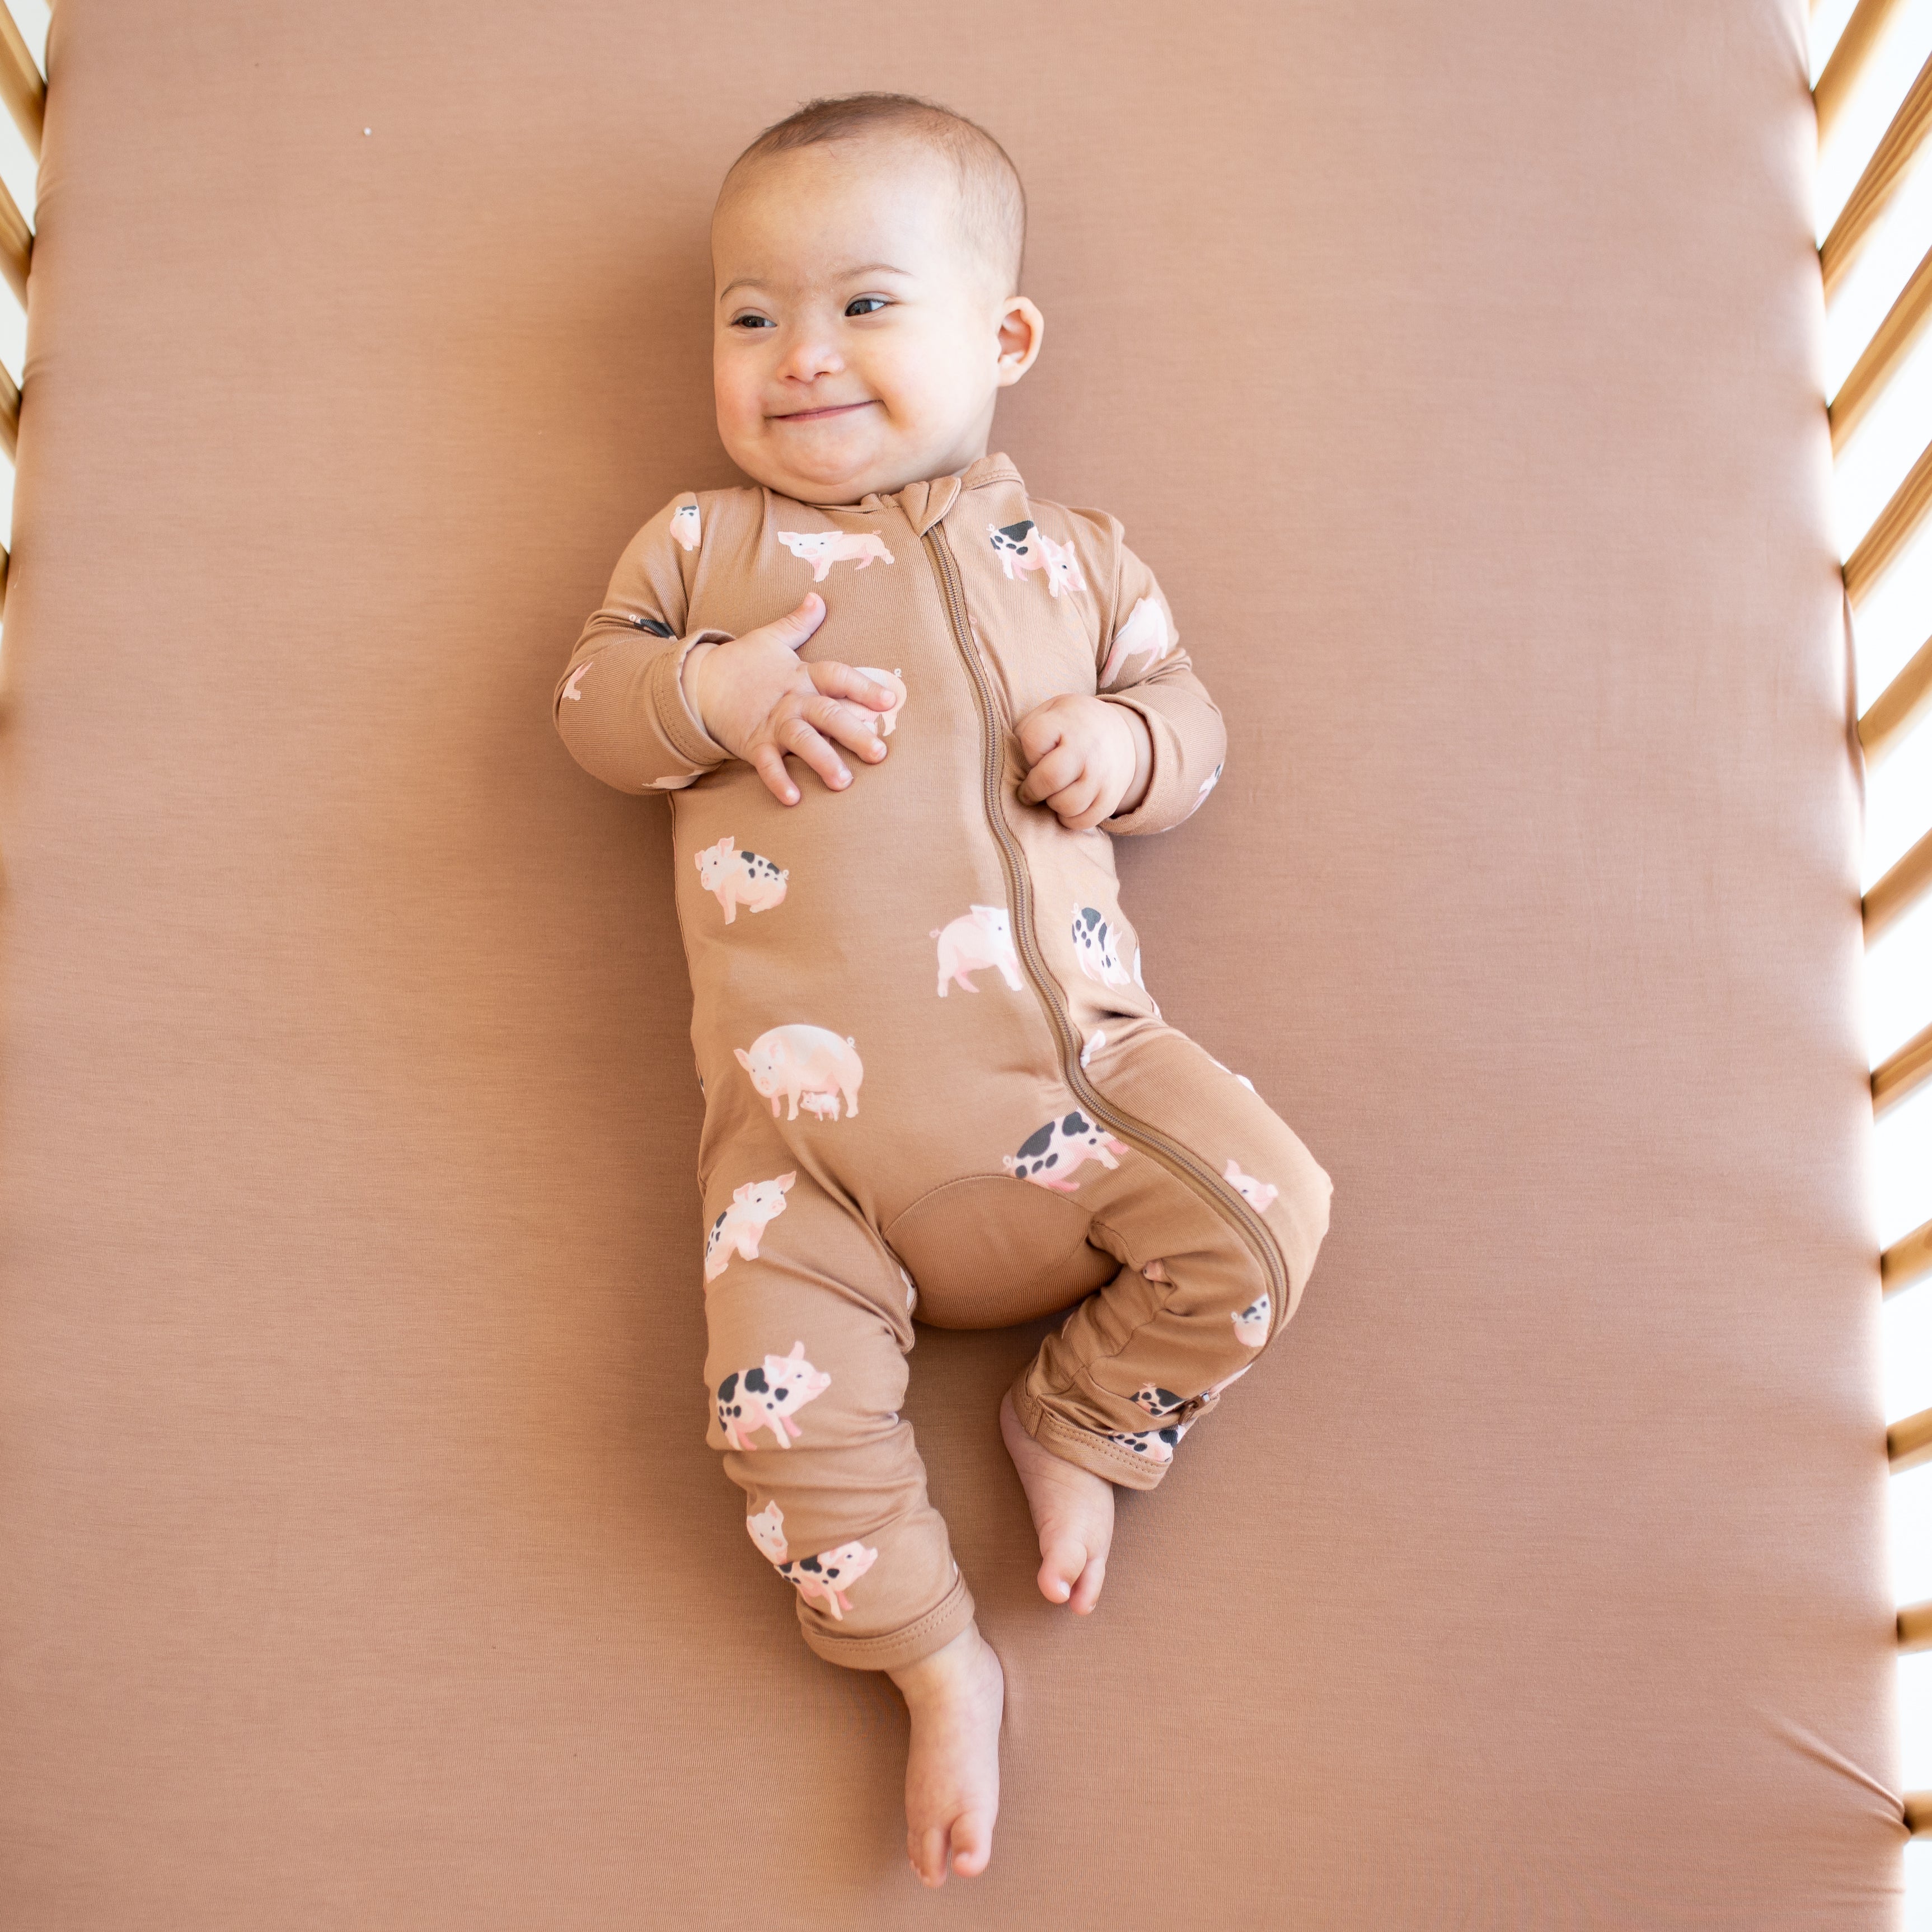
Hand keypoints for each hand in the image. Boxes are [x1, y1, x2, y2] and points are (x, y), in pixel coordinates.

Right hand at [682, 594, 895, 805]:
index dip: (863, 687)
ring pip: (802, 741)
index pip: (837, 677)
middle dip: (854, 732)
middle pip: (827, 713)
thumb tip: (818, 598)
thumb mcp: (772, 638)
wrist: (697, 683)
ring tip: (843, 781)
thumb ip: (799, 623)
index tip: (890, 700)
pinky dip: (778, 781)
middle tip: (879, 752)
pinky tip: (793, 799)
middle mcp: (791, 700)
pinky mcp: (753, 744)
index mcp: (801, 675)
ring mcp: (772, 724)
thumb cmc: (742, 663)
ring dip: (823, 760)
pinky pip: (767, 765)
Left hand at [1014, 695, 1150, 830]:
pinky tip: (1067, 803)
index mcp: (1067, 723)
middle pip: (1050, 779)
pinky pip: (1081, 822)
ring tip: (1054, 793)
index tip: (1034, 755)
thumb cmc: (1070, 727)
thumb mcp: (1048, 712)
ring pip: (1066, 806)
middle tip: (1031, 789)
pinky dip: (1069, 818)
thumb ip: (1026, 731)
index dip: (1028, 753)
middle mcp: (1088, 749)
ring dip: (1053, 804)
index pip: (1033, 743)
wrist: (1118, 734)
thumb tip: (1012, 766)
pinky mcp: (1110, 799)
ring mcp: (1102, 776)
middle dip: (1033, 789)